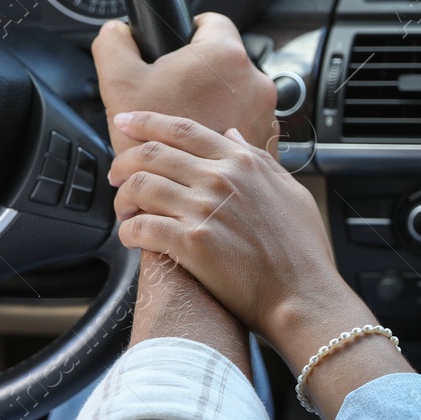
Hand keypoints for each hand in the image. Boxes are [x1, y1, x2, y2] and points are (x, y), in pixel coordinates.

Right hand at [91, 13, 277, 156]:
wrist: (191, 210)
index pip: (210, 22)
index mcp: (226, 56)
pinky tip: (202, 145)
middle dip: (197, 75)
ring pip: (236, 95)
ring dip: (213, 104)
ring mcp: (267, 115)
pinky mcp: (268, 144)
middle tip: (170, 96)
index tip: (173, 47)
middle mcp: (256, 82)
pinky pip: (246, 124)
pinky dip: (225, 129)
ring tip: (185, 125)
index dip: (185, 30)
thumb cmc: (159, 151)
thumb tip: (117, 31)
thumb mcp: (119, 84)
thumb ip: (114, 44)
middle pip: (222, 63)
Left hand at [109, 110, 409, 417]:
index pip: (183, 130)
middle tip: (116, 176)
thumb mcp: (291, 191)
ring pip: (140, 187)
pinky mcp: (192, 244)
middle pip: (152, 154)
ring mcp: (205, 210)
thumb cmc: (304, 252)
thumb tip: (234, 136)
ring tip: (125, 212)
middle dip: (124, 162)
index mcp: (243, 163)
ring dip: (123, 199)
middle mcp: (221, 180)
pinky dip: (128, 232)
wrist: (304, 298)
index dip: (147, 122)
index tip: (127, 123)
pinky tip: (131, 238)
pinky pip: (142, 227)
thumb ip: (260, 159)